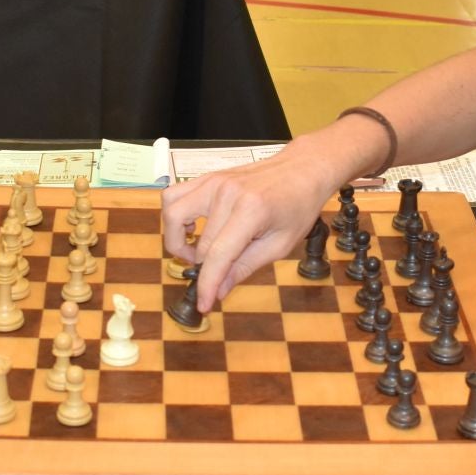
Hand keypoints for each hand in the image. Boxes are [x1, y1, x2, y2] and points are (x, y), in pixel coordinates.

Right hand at [161, 149, 344, 310]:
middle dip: (203, 268)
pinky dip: (174, 216)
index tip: (203, 304)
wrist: (302, 169)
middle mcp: (227, 193)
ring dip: (177, 239)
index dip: (207, 284)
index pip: (218, 255)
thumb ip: (246, 267)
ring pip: (172, 214)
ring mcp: (214, 182)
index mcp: (251, 211)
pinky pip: (174, 196)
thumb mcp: (280, 244)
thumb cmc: (298, 205)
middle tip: (216, 275)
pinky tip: (192, 228)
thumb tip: (219, 291)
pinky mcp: (207, 178)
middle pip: (200, 243)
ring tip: (196, 251)